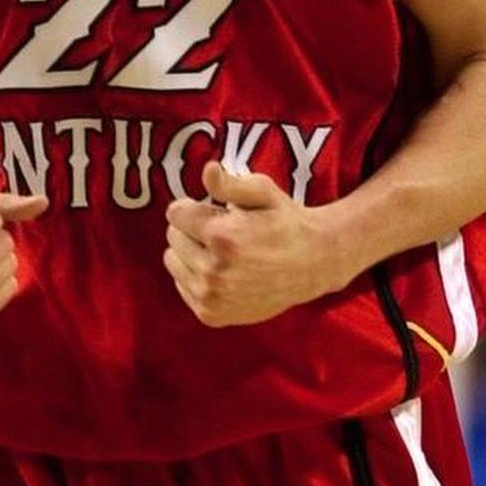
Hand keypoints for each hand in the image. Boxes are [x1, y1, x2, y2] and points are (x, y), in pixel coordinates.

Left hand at [164, 161, 352, 327]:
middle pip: (173, 236)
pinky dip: (194, 275)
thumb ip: (230, 183)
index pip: (176, 213)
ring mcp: (212, 297)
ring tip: (220, 250)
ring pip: (173, 260)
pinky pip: (182, 285)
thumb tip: (207, 170)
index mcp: (223, 237)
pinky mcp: (212, 314)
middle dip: (191, 227)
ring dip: (190, 251)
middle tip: (222, 230)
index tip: (213, 210)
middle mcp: (214, 271)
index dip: (193, 206)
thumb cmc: (285, 222)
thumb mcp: (263, 192)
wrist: (312, 264)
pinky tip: (221, 270)